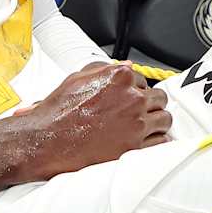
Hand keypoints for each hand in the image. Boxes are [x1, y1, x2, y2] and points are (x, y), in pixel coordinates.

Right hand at [22, 63, 172, 176]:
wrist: (47, 141)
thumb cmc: (58, 112)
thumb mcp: (77, 79)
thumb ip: (105, 70)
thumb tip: (127, 66)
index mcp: (119, 77)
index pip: (143, 80)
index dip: (137, 90)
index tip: (131, 99)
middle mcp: (132, 98)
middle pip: (160, 98)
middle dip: (151, 105)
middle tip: (139, 113)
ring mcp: (136, 122)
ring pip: (165, 119)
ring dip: (156, 122)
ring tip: (144, 127)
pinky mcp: (135, 146)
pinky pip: (161, 141)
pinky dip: (156, 141)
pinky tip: (145, 141)